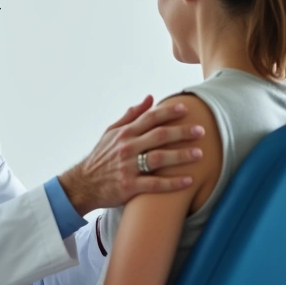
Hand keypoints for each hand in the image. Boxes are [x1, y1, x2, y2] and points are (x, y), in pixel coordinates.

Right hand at [61, 96, 204, 214]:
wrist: (84, 184)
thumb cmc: (101, 157)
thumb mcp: (110, 133)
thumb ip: (131, 115)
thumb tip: (150, 98)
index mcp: (124, 133)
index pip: (149, 118)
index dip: (168, 112)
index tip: (186, 108)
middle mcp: (126, 148)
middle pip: (158, 136)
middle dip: (181, 132)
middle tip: (201, 130)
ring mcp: (127, 167)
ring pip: (158, 158)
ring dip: (181, 156)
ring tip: (200, 154)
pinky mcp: (129, 186)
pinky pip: (155, 184)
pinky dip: (173, 183)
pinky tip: (189, 180)